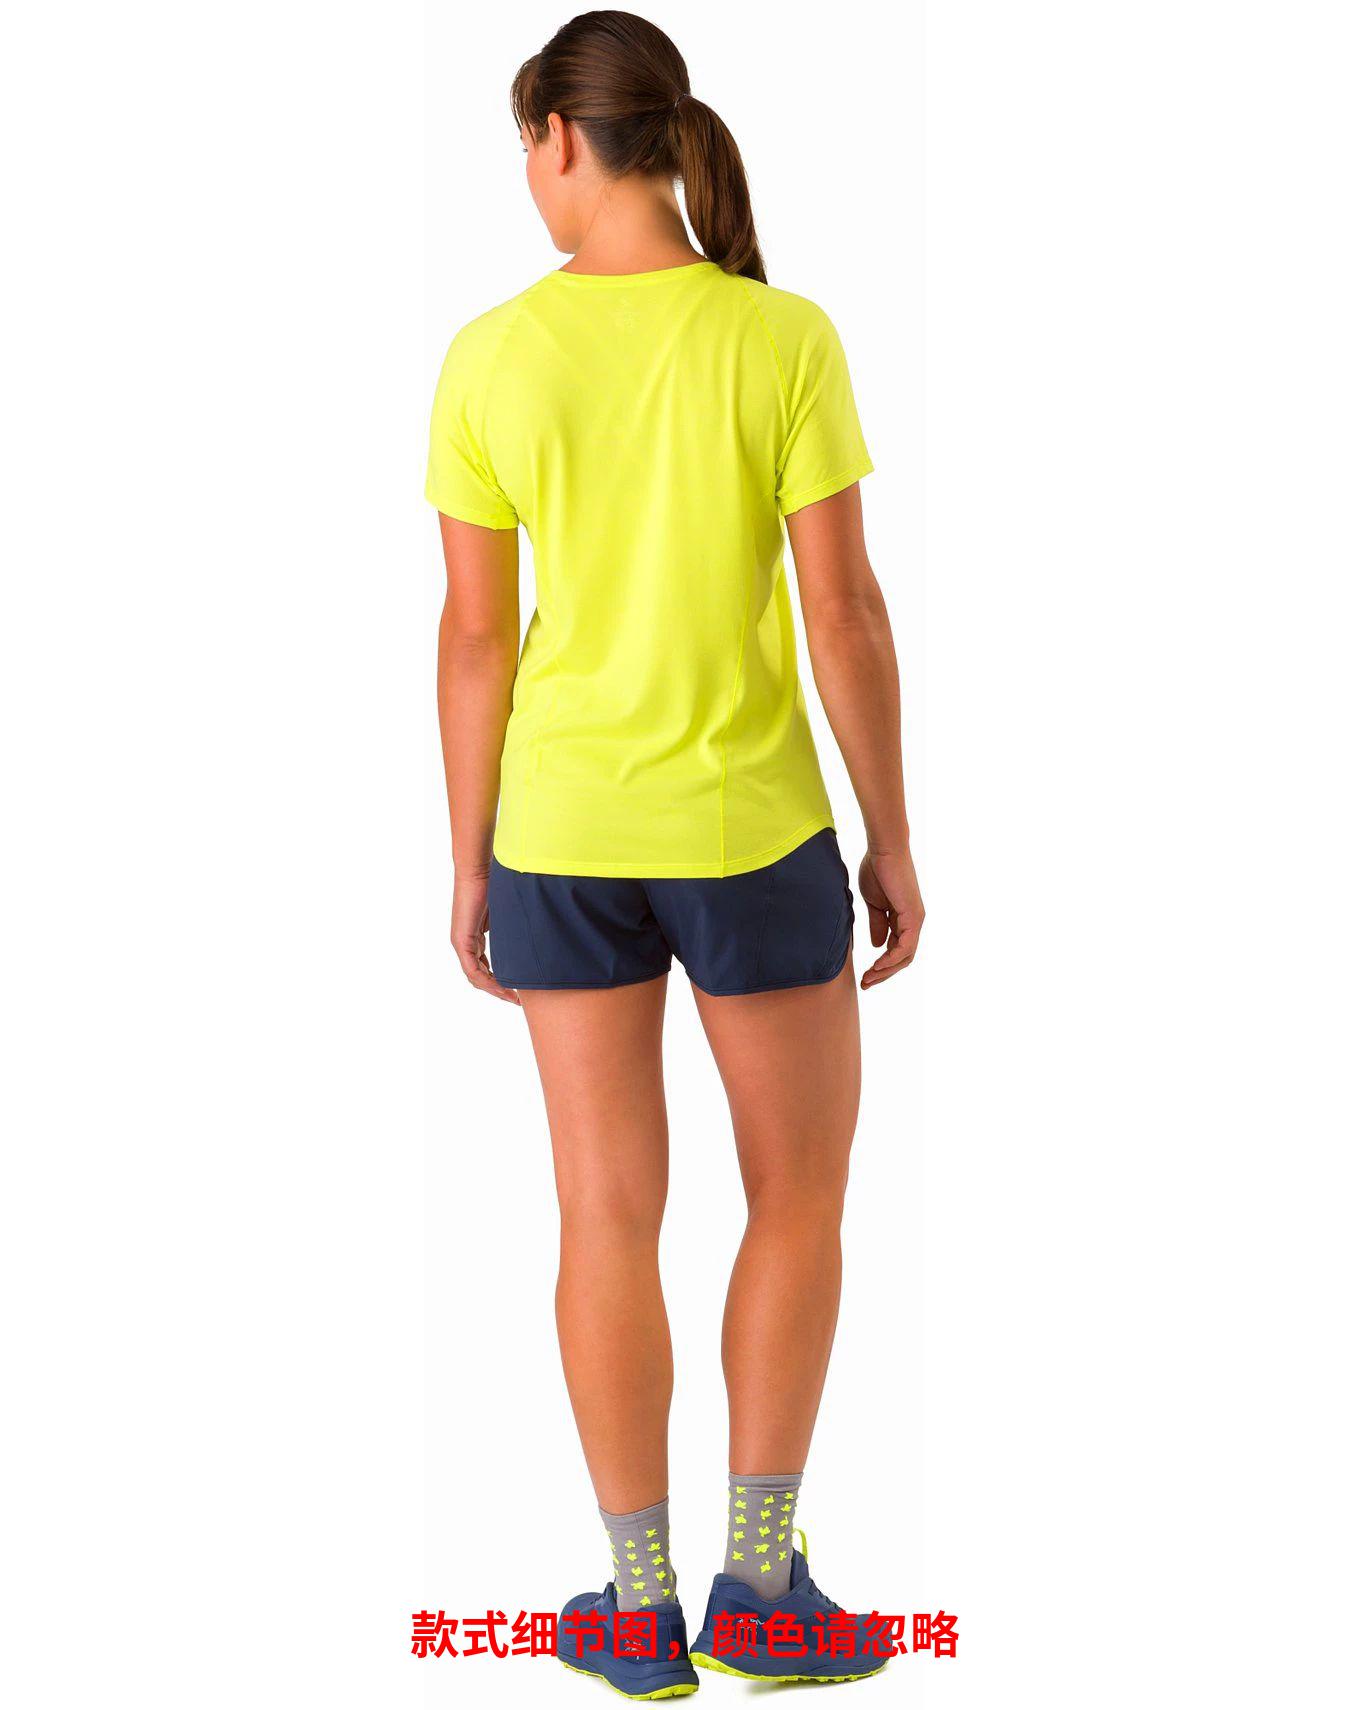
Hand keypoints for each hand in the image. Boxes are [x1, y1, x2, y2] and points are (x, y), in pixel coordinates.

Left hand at [450, 870, 520, 1004]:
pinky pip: (472, 969)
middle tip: (515, 999)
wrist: (478, 870)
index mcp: (473, 937)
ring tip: (511, 997)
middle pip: (479, 976)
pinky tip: (502, 987)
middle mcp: (464, 943)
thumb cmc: (493, 885)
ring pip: (476, 976)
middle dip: (498, 990)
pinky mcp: (462, 940)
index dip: (499, 982)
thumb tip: (529, 938)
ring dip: (494, 989)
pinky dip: (487, 980)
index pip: (484, 967)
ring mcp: (461, 942)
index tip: (516, 990)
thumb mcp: (505, 914)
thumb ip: (509, 929)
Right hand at [858, 846, 924, 988]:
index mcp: (904, 919)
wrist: (883, 850)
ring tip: (869, 978)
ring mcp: (916, 920)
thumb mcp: (874, 904)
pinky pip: (905, 947)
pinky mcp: (913, 916)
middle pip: (903, 958)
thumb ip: (877, 924)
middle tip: (865, 983)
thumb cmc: (877, 869)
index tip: (864, 975)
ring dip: (886, 971)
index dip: (881, 965)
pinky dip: (891, 959)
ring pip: (905, 956)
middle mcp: (913, 922)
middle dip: (883, 974)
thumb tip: (876, 945)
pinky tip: (876, 964)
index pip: (896, 950)